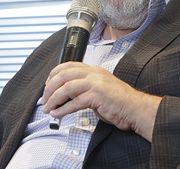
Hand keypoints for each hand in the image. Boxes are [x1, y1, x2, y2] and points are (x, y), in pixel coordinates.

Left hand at [40, 62, 161, 141]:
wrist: (135, 108)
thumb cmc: (120, 102)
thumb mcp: (99, 90)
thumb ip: (84, 89)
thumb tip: (66, 97)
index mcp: (94, 71)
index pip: (68, 65)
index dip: (54, 74)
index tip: (47, 85)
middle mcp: (94, 74)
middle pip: (63, 75)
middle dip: (49, 88)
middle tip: (44, 99)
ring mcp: (96, 83)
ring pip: (66, 87)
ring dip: (53, 99)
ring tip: (48, 108)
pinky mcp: (97, 95)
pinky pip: (75, 102)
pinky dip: (63, 109)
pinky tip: (58, 114)